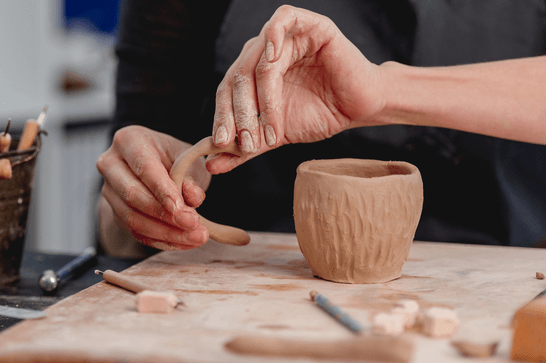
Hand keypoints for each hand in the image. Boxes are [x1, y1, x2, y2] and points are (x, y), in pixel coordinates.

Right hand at [96, 126, 210, 250]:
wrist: (165, 166)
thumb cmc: (177, 158)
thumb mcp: (190, 160)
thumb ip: (192, 177)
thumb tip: (193, 198)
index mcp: (129, 141)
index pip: (144, 167)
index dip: (162, 190)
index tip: (182, 208)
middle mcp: (111, 164)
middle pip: (132, 195)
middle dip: (164, 215)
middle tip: (194, 224)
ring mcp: (110, 191)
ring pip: (132, 218)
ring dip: (166, 232)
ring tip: (196, 236)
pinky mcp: (116, 213)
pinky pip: (136, 232)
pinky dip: (163, 240)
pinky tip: (186, 241)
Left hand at [208, 5, 386, 173]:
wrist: (359, 108)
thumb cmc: (320, 116)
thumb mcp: (276, 135)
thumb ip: (245, 148)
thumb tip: (212, 164)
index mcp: (253, 73)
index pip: (227, 90)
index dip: (221, 116)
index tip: (221, 143)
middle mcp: (264, 52)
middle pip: (238, 77)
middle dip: (241, 114)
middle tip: (249, 144)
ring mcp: (285, 37)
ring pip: (259, 62)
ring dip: (262, 101)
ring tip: (272, 132)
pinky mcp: (310, 24)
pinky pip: (283, 20)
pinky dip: (274, 36)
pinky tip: (274, 58)